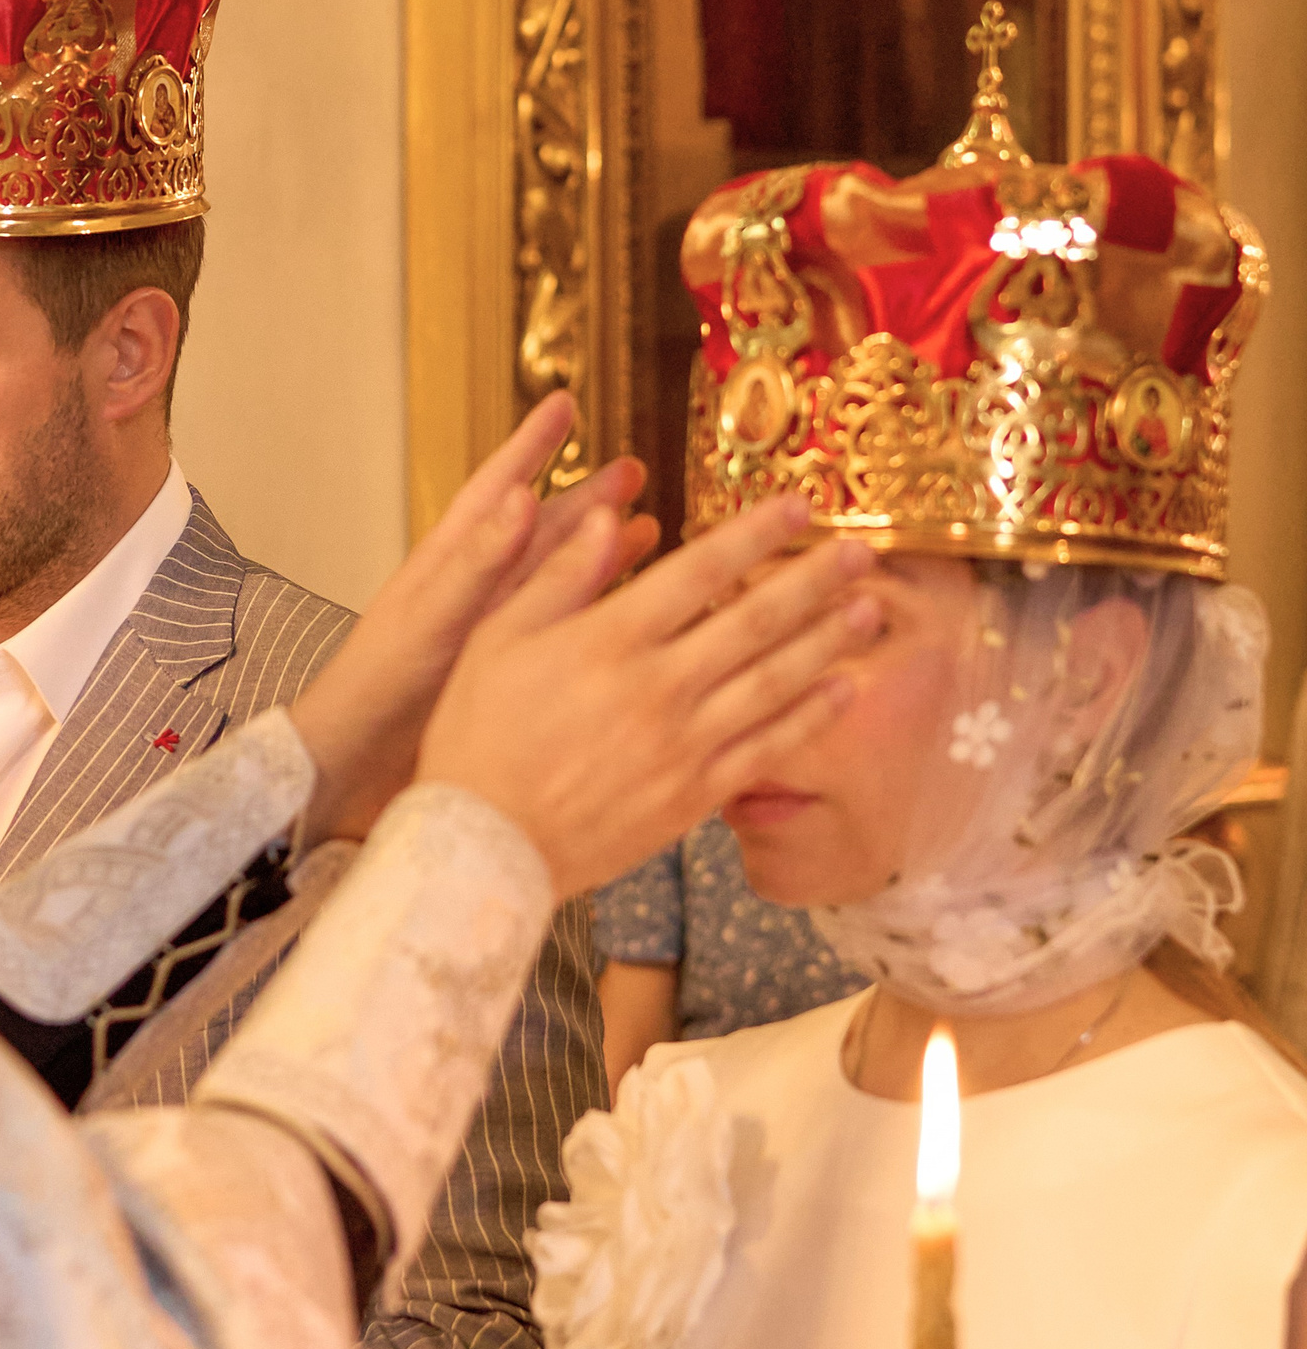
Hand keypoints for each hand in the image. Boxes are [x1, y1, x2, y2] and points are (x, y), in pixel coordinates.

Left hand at [290, 392, 659, 844]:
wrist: (351, 773)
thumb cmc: (374, 694)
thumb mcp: (427, 620)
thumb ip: (474, 563)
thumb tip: (521, 494)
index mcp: (446, 566)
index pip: (495, 489)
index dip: (530, 446)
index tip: (564, 405)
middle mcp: (473, 593)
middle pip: (540, 530)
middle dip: (585, 498)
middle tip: (634, 470)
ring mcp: (491, 634)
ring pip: (557, 580)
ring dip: (599, 553)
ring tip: (648, 528)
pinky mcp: (506, 676)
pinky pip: (560, 632)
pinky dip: (597, 614)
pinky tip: (631, 611)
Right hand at [419, 495, 879, 898]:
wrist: (482, 843)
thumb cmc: (477, 735)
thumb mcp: (497, 638)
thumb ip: (558, 575)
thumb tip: (610, 515)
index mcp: (608, 639)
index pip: (700, 570)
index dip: (755, 534)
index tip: (798, 505)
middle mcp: (658, 686)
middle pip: (756, 621)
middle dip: (815, 580)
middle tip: (860, 549)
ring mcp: (683, 744)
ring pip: (776, 682)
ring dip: (829, 642)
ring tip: (872, 608)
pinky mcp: (692, 795)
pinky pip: (767, 749)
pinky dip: (811, 718)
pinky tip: (843, 691)